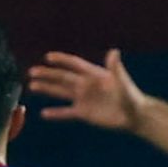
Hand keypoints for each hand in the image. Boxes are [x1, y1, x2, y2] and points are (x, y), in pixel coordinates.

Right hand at [26, 49, 151, 132]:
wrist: (135, 115)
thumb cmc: (131, 96)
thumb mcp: (122, 81)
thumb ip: (115, 68)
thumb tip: (114, 51)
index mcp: (93, 74)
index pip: (74, 65)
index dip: (61, 60)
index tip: (48, 57)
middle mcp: (85, 85)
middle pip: (62, 78)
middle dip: (47, 74)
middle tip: (32, 72)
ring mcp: (83, 99)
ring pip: (61, 92)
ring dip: (47, 89)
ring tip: (32, 86)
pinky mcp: (84, 113)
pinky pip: (66, 112)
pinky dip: (56, 113)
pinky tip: (44, 113)